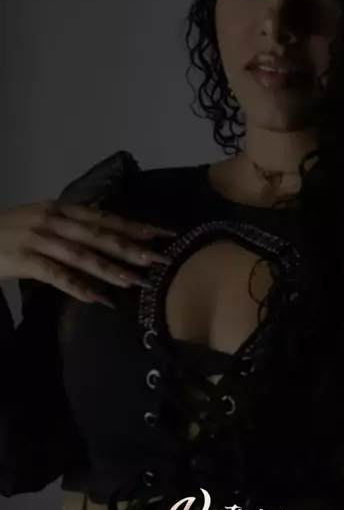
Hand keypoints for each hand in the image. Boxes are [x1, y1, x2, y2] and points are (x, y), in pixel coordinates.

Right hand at [0, 200, 175, 306]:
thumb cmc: (8, 232)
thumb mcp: (42, 219)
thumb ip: (71, 224)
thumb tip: (105, 231)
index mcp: (61, 209)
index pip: (105, 218)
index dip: (134, 226)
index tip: (162, 234)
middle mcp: (53, 219)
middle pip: (100, 235)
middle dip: (132, 247)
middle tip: (160, 260)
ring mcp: (39, 239)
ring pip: (82, 255)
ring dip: (111, 269)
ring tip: (136, 281)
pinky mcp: (25, 260)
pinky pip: (57, 276)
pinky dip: (80, 288)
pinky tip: (99, 300)